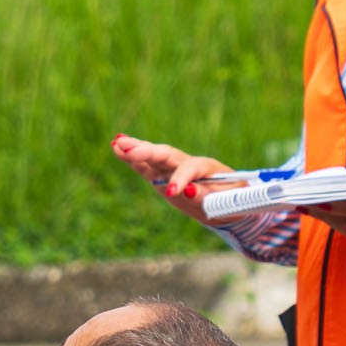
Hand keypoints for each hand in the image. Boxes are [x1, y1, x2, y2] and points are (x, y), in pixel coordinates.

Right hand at [112, 135, 238, 225]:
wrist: (228, 199)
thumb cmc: (229, 199)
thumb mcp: (225, 201)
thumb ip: (206, 196)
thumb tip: (188, 191)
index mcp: (206, 167)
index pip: (190, 168)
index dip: (181, 178)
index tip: (172, 191)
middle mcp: (187, 163)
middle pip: (166, 155)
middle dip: (148, 152)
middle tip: (129, 149)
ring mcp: (173, 168)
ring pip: (154, 157)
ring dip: (136, 150)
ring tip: (118, 144)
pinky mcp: (163, 176)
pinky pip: (146, 166)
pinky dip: (132, 158)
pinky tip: (117, 147)